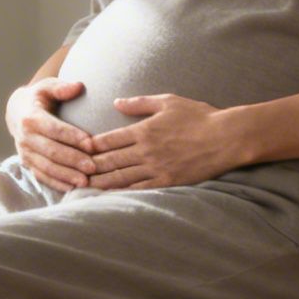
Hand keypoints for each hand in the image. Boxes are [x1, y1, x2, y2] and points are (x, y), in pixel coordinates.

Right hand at [6, 78, 96, 192]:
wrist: (16, 112)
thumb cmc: (39, 98)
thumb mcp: (47, 87)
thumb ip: (62, 87)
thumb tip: (78, 86)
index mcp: (31, 117)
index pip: (54, 128)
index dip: (72, 136)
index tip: (91, 143)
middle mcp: (25, 137)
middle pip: (51, 151)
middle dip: (73, 160)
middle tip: (93, 167)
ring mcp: (25, 153)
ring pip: (47, 167)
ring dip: (66, 175)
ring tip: (85, 182)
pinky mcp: (27, 164)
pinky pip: (42, 176)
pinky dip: (57, 183)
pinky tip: (73, 188)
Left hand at [85, 93, 244, 189]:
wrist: (226, 137)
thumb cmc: (198, 115)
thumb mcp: (168, 102)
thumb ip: (139, 103)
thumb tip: (116, 102)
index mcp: (143, 130)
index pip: (108, 140)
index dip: (89, 146)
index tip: (75, 149)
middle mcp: (146, 151)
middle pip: (109, 161)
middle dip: (89, 167)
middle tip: (71, 172)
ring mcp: (156, 168)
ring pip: (121, 178)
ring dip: (101, 183)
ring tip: (83, 187)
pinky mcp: (167, 181)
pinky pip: (140, 189)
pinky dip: (123, 193)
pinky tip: (111, 196)